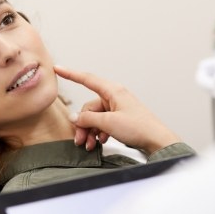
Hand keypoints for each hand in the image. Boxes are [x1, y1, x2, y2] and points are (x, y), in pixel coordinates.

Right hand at [55, 65, 181, 154]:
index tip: (57, 68)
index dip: (71, 74)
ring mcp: (117, 108)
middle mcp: (114, 97)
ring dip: (90, 131)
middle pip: (89, 107)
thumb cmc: (139, 128)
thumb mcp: (109, 123)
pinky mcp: (120, 118)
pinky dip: (99, 133)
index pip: (87, 79)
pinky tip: (100, 142)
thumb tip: (75, 117)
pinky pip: (102, 123)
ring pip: (94, 117)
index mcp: (113, 91)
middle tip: (80, 140)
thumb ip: (89, 119)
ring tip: (90, 145)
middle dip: (83, 124)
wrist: (157, 141)